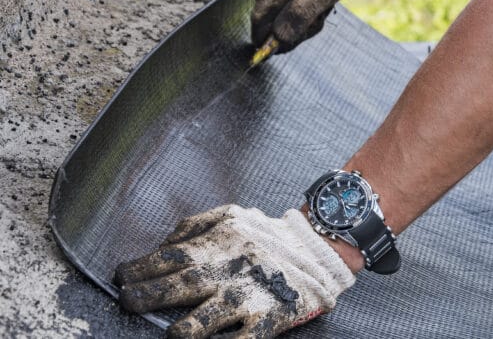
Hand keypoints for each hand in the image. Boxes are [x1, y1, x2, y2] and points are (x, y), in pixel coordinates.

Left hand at [115, 206, 354, 337]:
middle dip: (151, 294)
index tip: (122, 277)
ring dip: (188, 327)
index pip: (175, 255)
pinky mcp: (273, 317)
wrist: (320, 250)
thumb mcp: (232, 216)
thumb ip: (194, 227)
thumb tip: (160, 247)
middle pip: (187, 283)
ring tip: (171, 333)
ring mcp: (254, 294)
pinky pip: (247, 338)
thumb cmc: (268, 235)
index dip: (144, 267)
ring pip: (215, 314)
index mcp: (224, 242)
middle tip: (127, 302)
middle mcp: (236, 267)